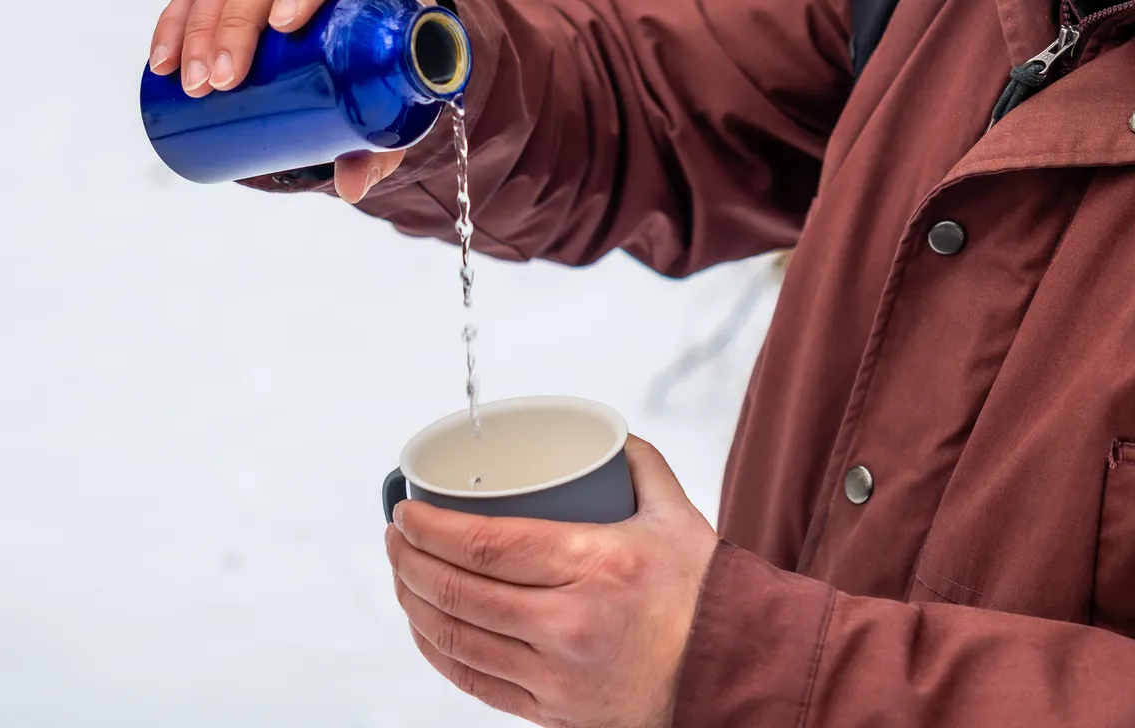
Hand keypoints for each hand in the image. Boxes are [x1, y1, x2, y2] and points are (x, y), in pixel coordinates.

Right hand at [149, 0, 433, 202]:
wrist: (380, 41)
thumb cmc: (394, 67)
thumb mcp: (398, 102)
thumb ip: (381, 146)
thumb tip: (352, 189)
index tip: (282, 25)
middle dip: (235, 26)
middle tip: (224, 82)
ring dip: (198, 29)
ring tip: (192, 85)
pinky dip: (174, 24)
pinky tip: (162, 61)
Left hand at [385, 436, 717, 727]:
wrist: (738, 675)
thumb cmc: (706, 597)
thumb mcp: (676, 516)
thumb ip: (637, 464)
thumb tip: (603, 434)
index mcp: (596, 566)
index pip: (485, 545)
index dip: (430, 528)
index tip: (406, 512)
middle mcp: (571, 626)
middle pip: (459, 592)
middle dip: (409, 561)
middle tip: (396, 535)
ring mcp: (559, 677)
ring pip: (457, 639)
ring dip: (413, 603)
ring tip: (402, 574)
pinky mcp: (555, 712)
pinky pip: (476, 682)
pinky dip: (438, 652)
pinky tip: (426, 626)